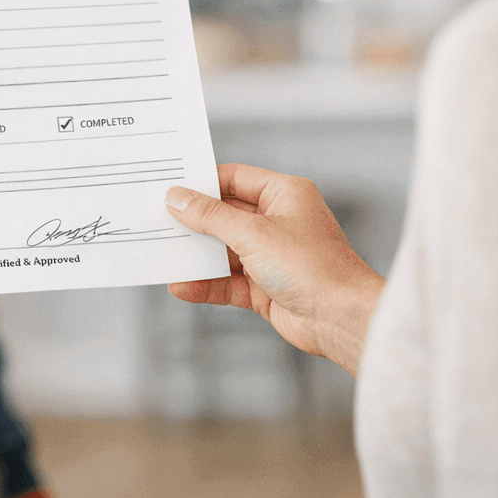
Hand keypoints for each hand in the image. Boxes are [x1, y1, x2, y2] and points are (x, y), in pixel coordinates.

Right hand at [165, 164, 384, 373]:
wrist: (341, 318)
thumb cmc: (311, 266)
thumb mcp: (253, 233)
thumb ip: (211, 217)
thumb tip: (177, 198)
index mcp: (284, 194)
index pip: (234, 178)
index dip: (201, 183)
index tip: (168, 186)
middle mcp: (279, 221)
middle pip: (225, 215)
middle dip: (193, 221)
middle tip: (156, 220)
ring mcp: (272, 256)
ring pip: (224, 251)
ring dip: (196, 256)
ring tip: (162, 254)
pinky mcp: (266, 287)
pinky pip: (228, 281)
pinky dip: (205, 284)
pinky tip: (181, 286)